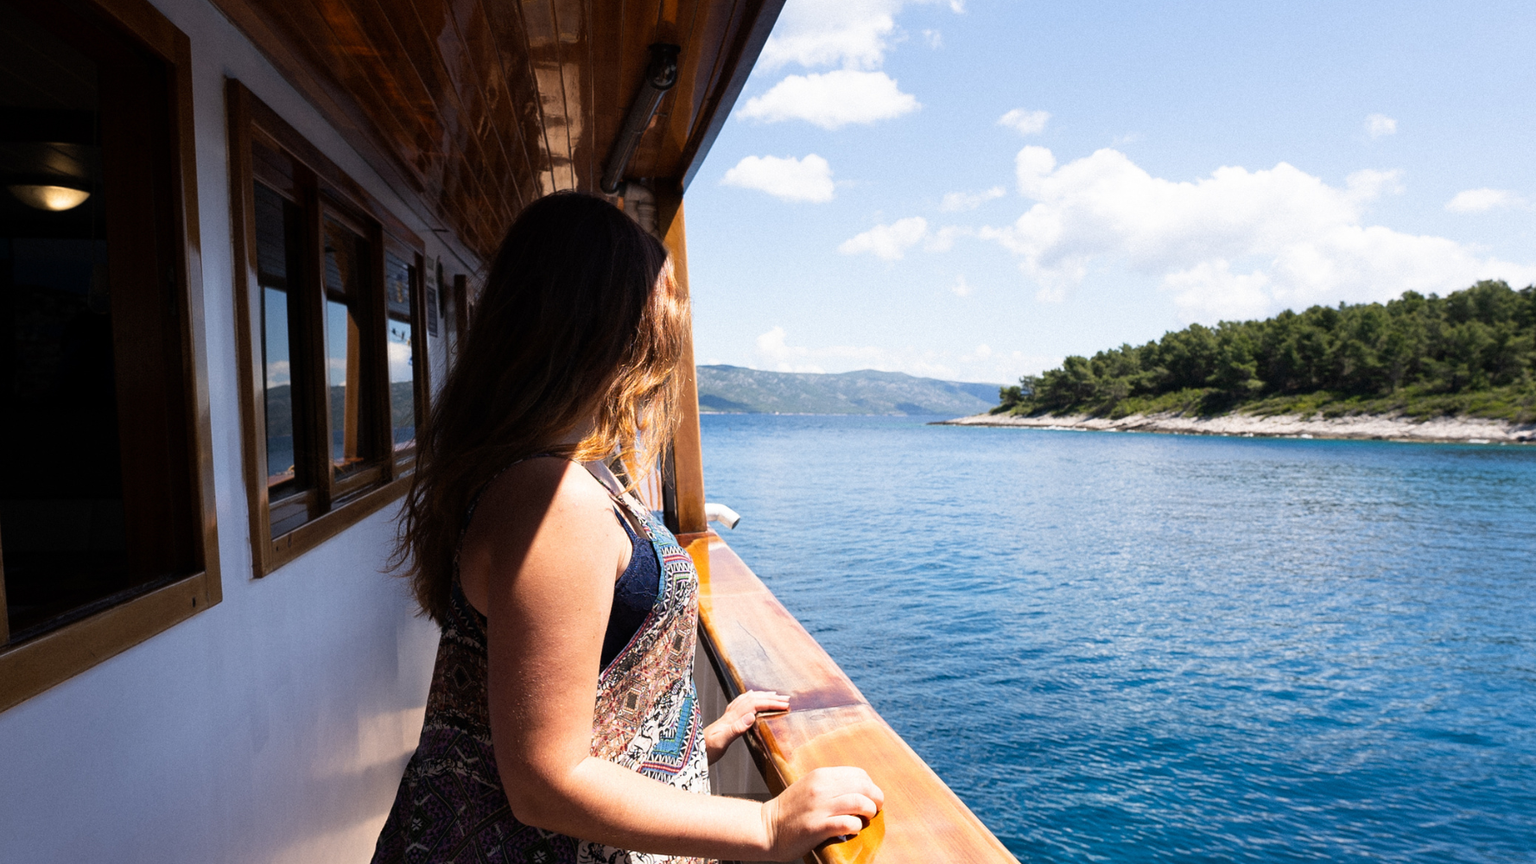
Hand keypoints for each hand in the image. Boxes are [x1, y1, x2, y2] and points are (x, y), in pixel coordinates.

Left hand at [704, 690, 788, 763]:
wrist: (691, 753)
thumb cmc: (705, 750)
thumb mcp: (720, 743)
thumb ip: (736, 729)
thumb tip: (752, 716)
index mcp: (731, 719)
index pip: (755, 705)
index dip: (770, 703)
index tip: (784, 705)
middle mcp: (729, 715)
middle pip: (752, 700)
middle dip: (770, 698)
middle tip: (786, 699)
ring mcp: (727, 716)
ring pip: (747, 700)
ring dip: (762, 696)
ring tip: (774, 695)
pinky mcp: (725, 721)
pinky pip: (739, 704)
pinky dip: (749, 698)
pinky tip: (751, 697)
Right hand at [760, 766, 883, 860]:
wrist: (766, 827)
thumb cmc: (789, 810)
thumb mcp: (809, 786)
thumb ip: (831, 784)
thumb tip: (860, 790)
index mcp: (821, 775)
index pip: (859, 774)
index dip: (870, 786)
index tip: (870, 796)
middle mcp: (821, 788)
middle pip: (864, 786)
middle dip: (876, 798)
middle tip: (876, 808)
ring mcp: (820, 807)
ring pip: (860, 802)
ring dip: (869, 812)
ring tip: (865, 819)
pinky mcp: (818, 826)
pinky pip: (848, 823)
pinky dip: (856, 827)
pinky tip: (852, 830)